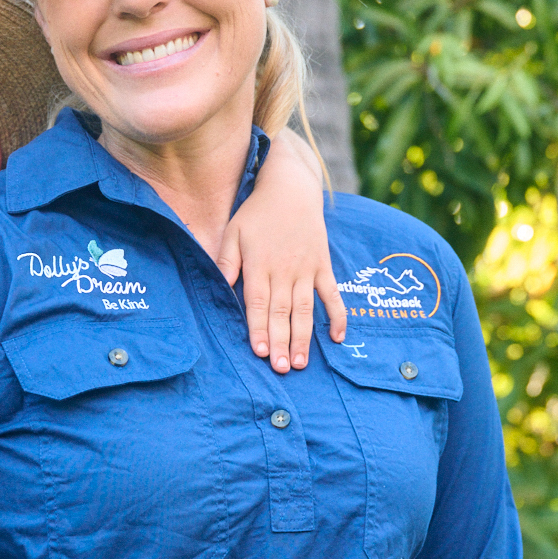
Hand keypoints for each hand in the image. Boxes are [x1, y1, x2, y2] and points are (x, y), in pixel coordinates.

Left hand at [217, 204, 346, 373]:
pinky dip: (337, 315)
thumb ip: (226, 261)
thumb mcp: (233, 232)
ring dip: (304, 337)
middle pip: (282, 312)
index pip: (257, 303)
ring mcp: (306, 270)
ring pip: (305, 309)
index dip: (259, 328)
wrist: (291, 189)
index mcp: (259, 265)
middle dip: (281, 341)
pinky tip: (337, 338)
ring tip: (301, 362)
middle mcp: (284, 271)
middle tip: (282, 369)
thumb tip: (220, 287)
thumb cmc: (257, 214)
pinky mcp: (323, 266)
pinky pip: (332, 294)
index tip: (261, 352)